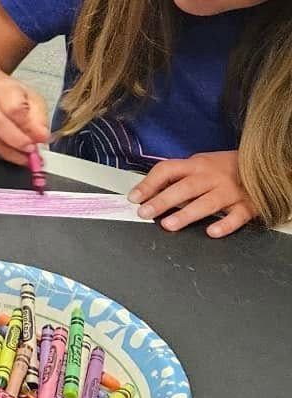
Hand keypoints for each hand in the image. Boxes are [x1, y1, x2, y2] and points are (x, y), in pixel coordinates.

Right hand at [0, 77, 48, 165]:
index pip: (13, 108)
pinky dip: (3, 155)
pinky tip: (15, 156)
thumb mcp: (34, 101)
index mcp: (4, 91)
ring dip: (11, 152)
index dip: (28, 125)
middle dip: (17, 141)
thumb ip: (39, 119)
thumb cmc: (15, 98)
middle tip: (32, 150)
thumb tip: (42, 137)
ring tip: (27, 157)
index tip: (42, 137)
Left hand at [130, 152, 257, 236]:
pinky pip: (236, 217)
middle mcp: (212, 177)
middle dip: (162, 201)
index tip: (134, 197)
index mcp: (196, 165)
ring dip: (186, 214)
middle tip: (144, 212)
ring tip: (168, 225)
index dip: (149, 183)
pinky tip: (211, 232)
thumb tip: (149, 192)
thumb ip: (178, 177)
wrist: (262, 164)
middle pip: (184, 188)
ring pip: (207, 203)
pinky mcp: (248, 205)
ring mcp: (230, 191)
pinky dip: (225, 225)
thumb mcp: (199, 165)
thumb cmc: (223, 167)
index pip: (168, 170)